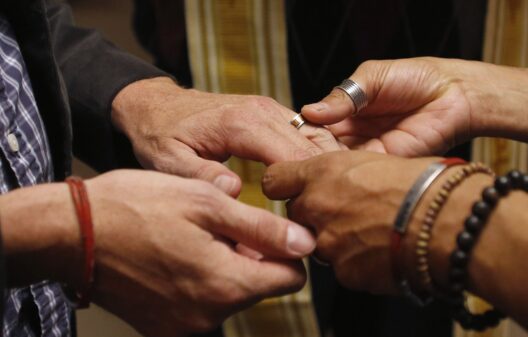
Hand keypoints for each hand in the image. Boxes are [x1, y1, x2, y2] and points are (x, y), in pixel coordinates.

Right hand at [1, 170, 314, 335]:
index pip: (291, 279)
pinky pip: (200, 305)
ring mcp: (183, 326)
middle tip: (219, 225)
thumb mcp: (206, 203)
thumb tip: (305, 243)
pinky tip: (175, 255)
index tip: (267, 229)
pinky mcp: (161, 327)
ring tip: (192, 236)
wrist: (71, 233)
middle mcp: (209, 317)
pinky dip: (198, 281)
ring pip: (229, 294)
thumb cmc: (135, 207)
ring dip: (223, 266)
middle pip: (259, 287)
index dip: (286, 250)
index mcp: (226, 285)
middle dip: (250, 256)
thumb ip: (262, 228)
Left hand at [112, 77, 341, 195]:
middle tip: (319, 217)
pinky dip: (318, 154)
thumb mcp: (168, 161)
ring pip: (316, 137)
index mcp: (242, 124)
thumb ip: (201, 176)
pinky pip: (308, 131)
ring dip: (325, 167)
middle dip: (319, 182)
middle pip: (311, 149)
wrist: (156, 106)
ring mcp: (271, 109)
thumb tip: (236, 190)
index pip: (292, 158)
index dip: (303, 191)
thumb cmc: (160, 135)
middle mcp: (263, 111)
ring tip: (325, 200)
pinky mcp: (273, 112)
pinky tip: (318, 180)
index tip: (300, 221)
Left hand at [262, 151, 437, 293]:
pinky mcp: (345, 272)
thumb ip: (344, 172)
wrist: (448, 221)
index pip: (274, 180)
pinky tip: (384, 250)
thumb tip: (339, 179)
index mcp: (323, 172)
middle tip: (347, 212)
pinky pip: (343, 267)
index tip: (293, 188)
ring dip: (338, 239)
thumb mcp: (377, 160)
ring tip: (374, 231)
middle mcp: (318, 206)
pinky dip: (358, 261)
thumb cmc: (423, 184)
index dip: (285, 185)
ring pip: (319, 243)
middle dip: (315, 215)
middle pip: (296, 214)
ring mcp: (329, 243)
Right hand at [301, 58, 475, 156]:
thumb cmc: (416, 78)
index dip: (301, 133)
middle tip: (290, 158)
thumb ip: (342, 96)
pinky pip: (360, 171)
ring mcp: (368, 151)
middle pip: (322, 150)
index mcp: (346, 113)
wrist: (454, 94)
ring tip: (305, 167)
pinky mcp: (385, 163)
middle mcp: (354, 136)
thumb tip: (309, 112)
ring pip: (338, 164)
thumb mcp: (372, 78)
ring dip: (324, 166)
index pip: (315, 127)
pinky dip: (346, 172)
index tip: (284, 139)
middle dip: (308, 154)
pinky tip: (331, 171)